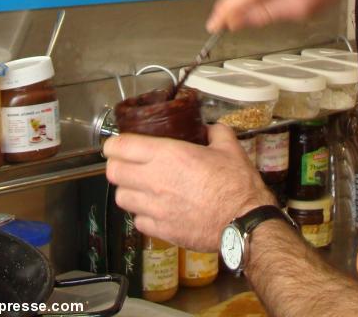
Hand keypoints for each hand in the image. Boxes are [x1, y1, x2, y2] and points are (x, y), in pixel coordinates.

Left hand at [102, 124, 274, 251]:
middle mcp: (154, 180)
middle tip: (127, 165)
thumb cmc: (237, 183)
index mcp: (168, 155)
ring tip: (140, 188)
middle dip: (117, 166)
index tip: (117, 145)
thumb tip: (209, 129)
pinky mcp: (160, 230)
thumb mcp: (229, 147)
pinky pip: (138, 220)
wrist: (244, 221)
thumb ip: (215, 132)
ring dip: (128, 191)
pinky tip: (155, 209)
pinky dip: (142, 214)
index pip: (121, 147)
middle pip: (113, 172)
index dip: (114, 144)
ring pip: (121, 198)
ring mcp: (155, 208)